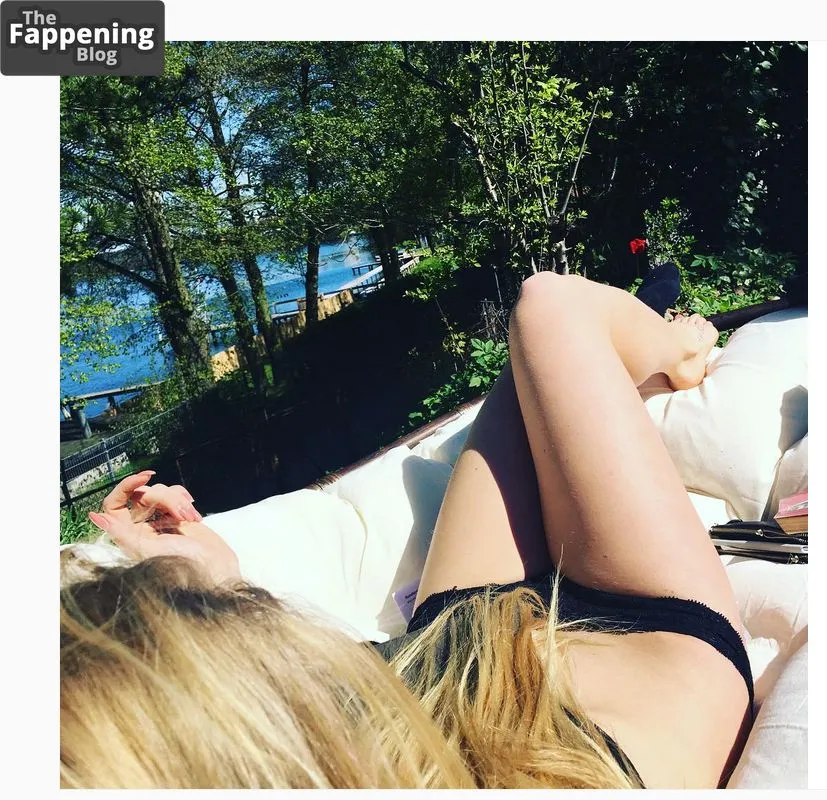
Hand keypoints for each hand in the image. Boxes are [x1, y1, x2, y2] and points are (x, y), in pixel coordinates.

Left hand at [88, 471, 241, 585]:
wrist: (215, 569)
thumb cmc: (183, 565)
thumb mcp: (148, 550)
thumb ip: (121, 533)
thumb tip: (94, 516)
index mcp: (128, 536)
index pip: (115, 503)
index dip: (126, 486)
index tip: (145, 477)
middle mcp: (140, 527)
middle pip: (143, 494)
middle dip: (165, 498)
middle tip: (182, 513)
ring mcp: (159, 520)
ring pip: (161, 492)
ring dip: (178, 501)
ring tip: (191, 519)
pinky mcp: (177, 515)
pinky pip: (176, 495)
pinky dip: (185, 500)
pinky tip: (194, 515)